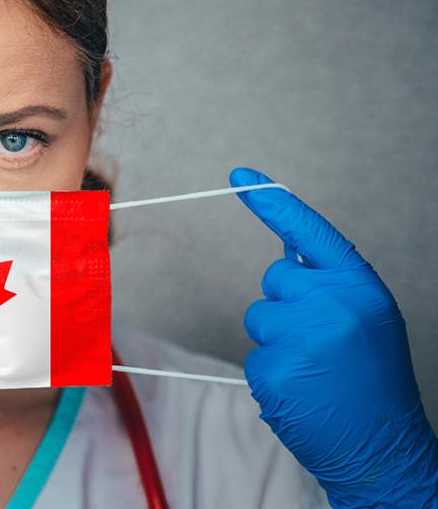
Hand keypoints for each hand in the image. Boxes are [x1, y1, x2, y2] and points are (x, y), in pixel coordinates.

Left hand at [231, 167, 437, 507]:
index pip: (310, 232)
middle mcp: (333, 305)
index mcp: (360, 288)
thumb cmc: (373, 381)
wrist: (385, 449)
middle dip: (286, 305)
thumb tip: (287, 249)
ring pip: (258, 318)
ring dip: (276, 341)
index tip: (239, 175)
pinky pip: (254, 356)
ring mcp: (302, 338)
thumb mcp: (365, 318)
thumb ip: (329, 283)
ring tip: (315, 371)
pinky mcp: (276, 370)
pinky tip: (303, 392)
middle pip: (274, 279)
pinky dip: (271, 374)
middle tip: (321, 343)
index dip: (272, 202)